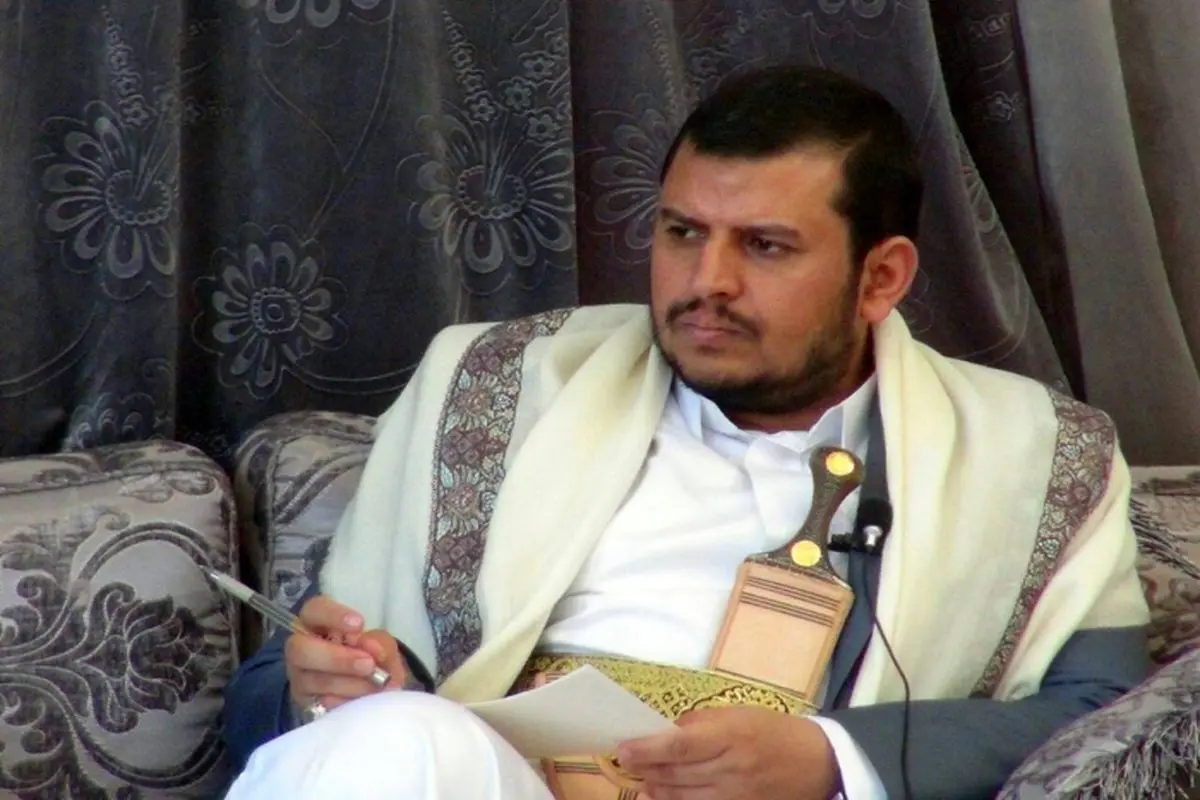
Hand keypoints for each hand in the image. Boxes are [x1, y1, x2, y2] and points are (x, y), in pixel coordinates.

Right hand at [285, 595, 408, 712]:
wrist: (369, 687)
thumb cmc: (370, 655)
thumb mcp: (381, 645)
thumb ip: (379, 644)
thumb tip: (371, 650)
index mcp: (316, 623)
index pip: (314, 610)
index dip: (333, 616)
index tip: (360, 624)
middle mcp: (300, 649)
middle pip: (300, 649)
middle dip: (337, 658)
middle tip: (368, 664)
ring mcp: (299, 678)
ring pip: (313, 681)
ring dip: (349, 683)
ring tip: (376, 684)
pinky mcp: (307, 704)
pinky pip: (322, 704)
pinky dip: (347, 701)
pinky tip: (365, 700)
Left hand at [615, 707, 838, 799]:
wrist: (819, 763)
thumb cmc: (775, 731)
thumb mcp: (740, 714)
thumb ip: (702, 723)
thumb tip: (666, 731)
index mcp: (732, 735)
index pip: (680, 746)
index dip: (648, 749)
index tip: (624, 748)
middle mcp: (733, 768)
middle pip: (676, 775)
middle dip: (646, 769)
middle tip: (627, 761)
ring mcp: (737, 796)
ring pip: (683, 798)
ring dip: (656, 789)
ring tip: (642, 780)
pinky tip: (662, 796)